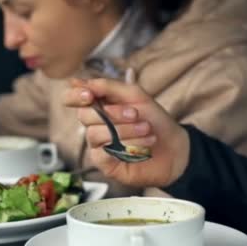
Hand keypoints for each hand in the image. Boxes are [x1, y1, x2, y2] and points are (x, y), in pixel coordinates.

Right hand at [65, 78, 190, 187]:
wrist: (175, 147)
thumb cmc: (155, 120)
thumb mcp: (135, 95)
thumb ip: (107, 86)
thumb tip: (77, 81)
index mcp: (99, 105)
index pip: (71, 98)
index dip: (75, 95)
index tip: (89, 95)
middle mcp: (94, 125)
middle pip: (84, 116)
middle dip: (114, 114)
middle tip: (137, 114)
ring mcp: (97, 145)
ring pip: (95, 134)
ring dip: (125, 130)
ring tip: (147, 130)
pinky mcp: (104, 163)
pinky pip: (103, 152)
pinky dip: (126, 146)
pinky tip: (142, 146)